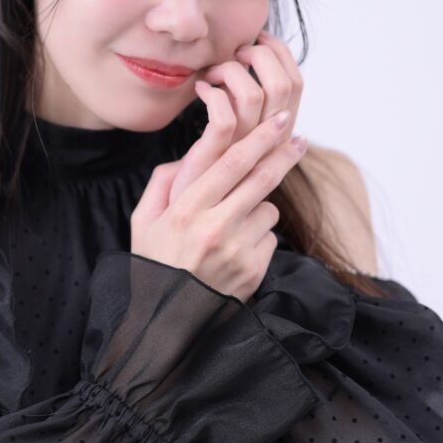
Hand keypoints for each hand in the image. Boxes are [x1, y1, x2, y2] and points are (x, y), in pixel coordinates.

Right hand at [130, 110, 306, 303]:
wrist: (169, 319)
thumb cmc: (155, 263)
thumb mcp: (144, 221)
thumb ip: (162, 182)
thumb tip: (189, 155)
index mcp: (185, 209)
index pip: (231, 163)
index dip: (259, 138)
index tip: (278, 122)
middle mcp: (214, 227)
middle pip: (261, 178)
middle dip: (283, 153)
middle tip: (298, 138)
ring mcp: (237, 249)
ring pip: (267, 208)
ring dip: (258, 207)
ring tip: (234, 223)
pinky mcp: (253, 269)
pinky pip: (270, 236)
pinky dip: (258, 236)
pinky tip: (236, 249)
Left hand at [168, 30, 303, 204]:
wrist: (186, 230)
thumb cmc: (205, 184)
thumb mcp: (239, 147)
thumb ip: (251, 119)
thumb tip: (249, 77)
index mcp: (277, 136)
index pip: (296, 84)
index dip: (280, 54)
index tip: (259, 38)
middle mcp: (268, 143)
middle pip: (285, 84)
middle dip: (261, 55)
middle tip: (236, 53)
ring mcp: (243, 151)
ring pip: (255, 95)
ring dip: (233, 71)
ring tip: (213, 73)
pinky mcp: (215, 158)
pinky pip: (223, 116)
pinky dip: (212, 93)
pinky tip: (200, 89)